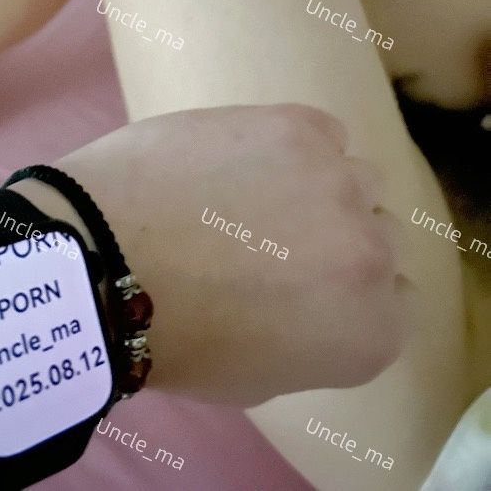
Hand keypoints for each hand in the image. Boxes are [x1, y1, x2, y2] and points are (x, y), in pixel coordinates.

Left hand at [57, 104, 410, 405]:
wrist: (105, 257)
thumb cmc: (174, 335)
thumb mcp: (259, 377)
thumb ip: (315, 338)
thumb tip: (315, 300)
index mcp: (369, 331)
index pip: (398, 303)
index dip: (352, 293)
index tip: (312, 285)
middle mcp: (373, 255)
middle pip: (380, 236)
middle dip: (337, 241)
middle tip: (275, 242)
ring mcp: (339, 183)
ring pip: (356, 179)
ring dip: (319, 189)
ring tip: (254, 193)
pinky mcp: (298, 127)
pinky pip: (326, 132)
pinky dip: (297, 144)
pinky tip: (247, 156)